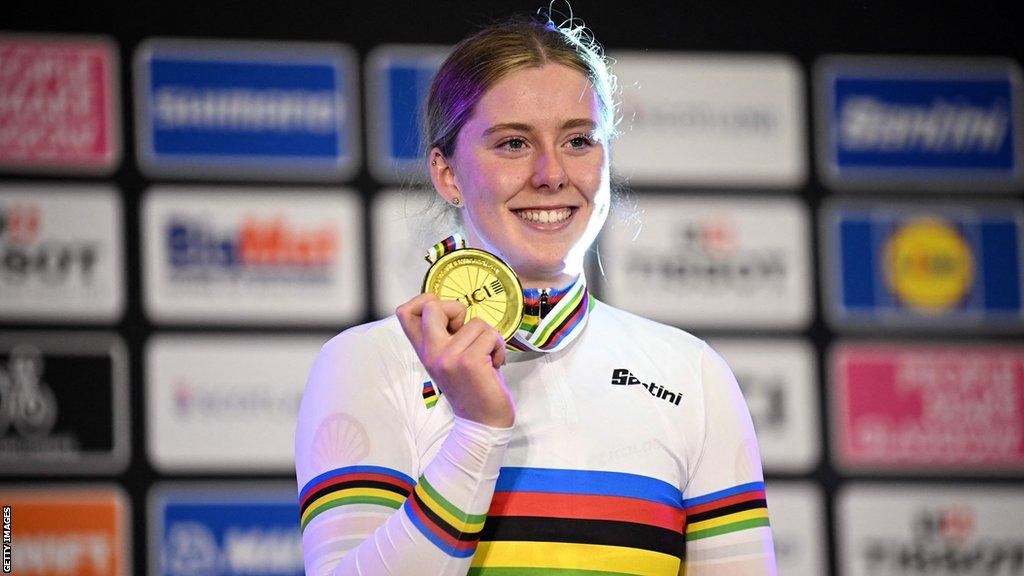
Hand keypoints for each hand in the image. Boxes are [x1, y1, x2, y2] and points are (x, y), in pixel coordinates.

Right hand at [396, 293, 513, 427]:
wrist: (483, 423)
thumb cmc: (473, 386)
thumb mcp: (449, 360)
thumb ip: (444, 337)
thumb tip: (449, 307)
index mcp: (424, 351)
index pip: (404, 312)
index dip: (424, 300)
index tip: (446, 315)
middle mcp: (431, 353)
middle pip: (432, 306)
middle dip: (456, 309)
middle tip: (467, 330)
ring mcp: (449, 357)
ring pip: (475, 322)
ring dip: (489, 336)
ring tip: (487, 357)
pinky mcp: (470, 362)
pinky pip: (490, 335)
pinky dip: (498, 347)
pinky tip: (494, 364)